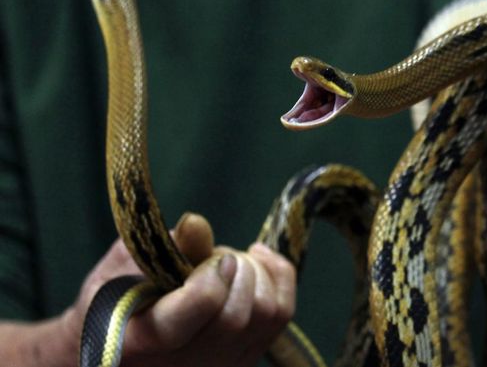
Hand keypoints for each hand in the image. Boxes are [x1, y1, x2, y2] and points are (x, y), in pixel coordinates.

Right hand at [62, 213, 295, 366]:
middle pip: (236, 316)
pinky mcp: (245, 358)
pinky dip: (277, 274)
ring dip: (254, 271)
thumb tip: (197, 224)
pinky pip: (283, 312)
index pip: (188, 318)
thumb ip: (159, 247)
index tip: (211, 257)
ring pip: (267, 312)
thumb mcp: (122, 265)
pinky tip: (255, 258)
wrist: (122, 340)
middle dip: (234, 267)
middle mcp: (184, 366)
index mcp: (137, 342)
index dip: (210, 278)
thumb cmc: (114, 295)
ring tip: (226, 262)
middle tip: (213, 256)